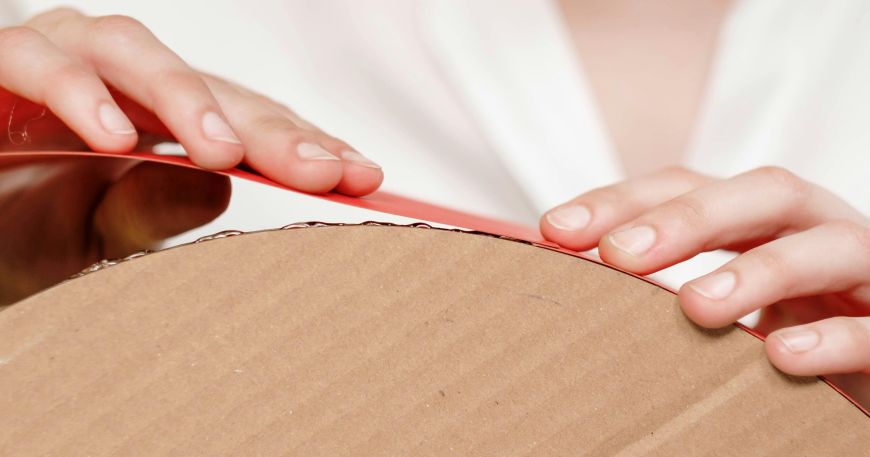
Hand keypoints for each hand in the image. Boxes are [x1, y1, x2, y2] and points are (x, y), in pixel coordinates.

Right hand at [0, 8, 382, 304]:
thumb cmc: (16, 221)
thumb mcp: (97, 235)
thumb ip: (151, 210)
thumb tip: (219, 186)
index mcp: (156, 118)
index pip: (242, 123)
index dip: (300, 145)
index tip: (361, 176)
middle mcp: (117, 78)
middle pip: (211, 88)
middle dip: (270, 129)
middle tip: (325, 169)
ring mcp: (59, 59)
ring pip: (132, 52)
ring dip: (184, 98)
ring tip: (225, 151)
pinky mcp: (0, 63)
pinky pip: (36, 61)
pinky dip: (75, 93)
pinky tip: (113, 136)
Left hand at [540, 167, 869, 384]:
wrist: (868, 353)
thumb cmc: (787, 327)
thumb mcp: (723, 299)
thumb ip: (664, 290)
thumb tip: (570, 300)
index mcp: (761, 219)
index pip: (689, 186)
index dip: (622, 201)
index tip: (555, 230)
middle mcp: (814, 230)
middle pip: (761, 194)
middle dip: (689, 217)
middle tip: (618, 253)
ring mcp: (865, 273)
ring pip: (828, 247)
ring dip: (758, 272)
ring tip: (695, 306)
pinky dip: (834, 338)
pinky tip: (781, 357)